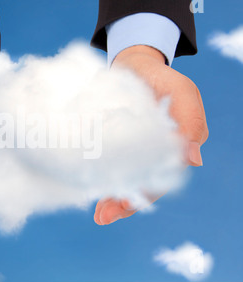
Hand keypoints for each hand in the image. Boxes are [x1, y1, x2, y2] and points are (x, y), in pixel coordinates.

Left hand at [94, 45, 208, 224]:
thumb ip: (190, 123)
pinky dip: (100, 176)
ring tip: (97, 214)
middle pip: (140, 185)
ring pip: (122, 179)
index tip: (125, 207)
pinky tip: (89, 187)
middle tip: (102, 217)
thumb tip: (192, 160)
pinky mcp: (112, 141)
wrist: (135, 64)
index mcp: (173, 149)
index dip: (146, 195)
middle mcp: (152, 153)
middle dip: (123, 204)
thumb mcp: (183, 93)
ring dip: (110, 197)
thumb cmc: (163, 78)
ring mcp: (131, 149)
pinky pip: (107, 163)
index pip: (162, 179)